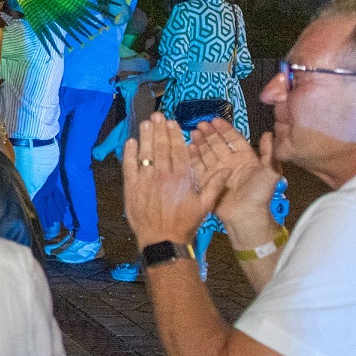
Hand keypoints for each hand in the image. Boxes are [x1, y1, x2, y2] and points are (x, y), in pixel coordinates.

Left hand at [123, 113, 225, 248]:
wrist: (162, 240)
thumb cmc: (184, 223)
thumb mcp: (204, 206)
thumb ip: (215, 185)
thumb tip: (226, 169)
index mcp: (182, 178)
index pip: (178, 150)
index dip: (175, 135)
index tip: (173, 123)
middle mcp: (163, 175)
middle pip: (161, 147)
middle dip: (159, 130)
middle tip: (157, 116)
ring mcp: (145, 180)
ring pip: (145, 153)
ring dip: (145, 137)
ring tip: (146, 123)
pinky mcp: (131, 188)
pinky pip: (129, 166)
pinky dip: (129, 153)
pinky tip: (130, 142)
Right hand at [189, 119, 280, 234]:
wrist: (247, 216)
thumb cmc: (260, 195)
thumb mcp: (270, 172)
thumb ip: (268, 153)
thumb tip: (268, 134)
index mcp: (246, 159)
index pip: (234, 140)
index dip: (225, 129)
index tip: (216, 120)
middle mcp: (230, 163)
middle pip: (218, 144)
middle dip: (209, 133)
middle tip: (200, 123)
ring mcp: (218, 172)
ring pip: (207, 153)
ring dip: (200, 142)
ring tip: (192, 132)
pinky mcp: (208, 182)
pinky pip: (198, 167)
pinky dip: (192, 157)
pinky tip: (187, 148)